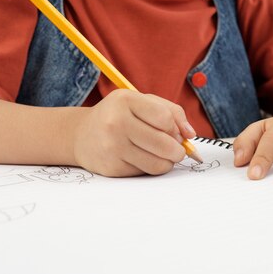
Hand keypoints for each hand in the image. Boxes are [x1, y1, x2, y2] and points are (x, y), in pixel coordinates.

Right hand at [72, 89, 195, 176]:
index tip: (175, 133)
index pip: (165, 118)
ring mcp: (112, 147)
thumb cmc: (119, 116)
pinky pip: (145, 172)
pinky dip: (151, 168)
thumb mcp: (141, 102)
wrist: (81, 135)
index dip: (176, 128)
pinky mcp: (111, 168)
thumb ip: (172, 112)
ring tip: (163, 156)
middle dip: (178, 150)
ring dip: (168, 162)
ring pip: (158, 163)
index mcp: (125, 101)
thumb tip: (190, 135)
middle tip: (177, 150)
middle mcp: (116, 123)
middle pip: (164, 144)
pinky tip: (143, 159)